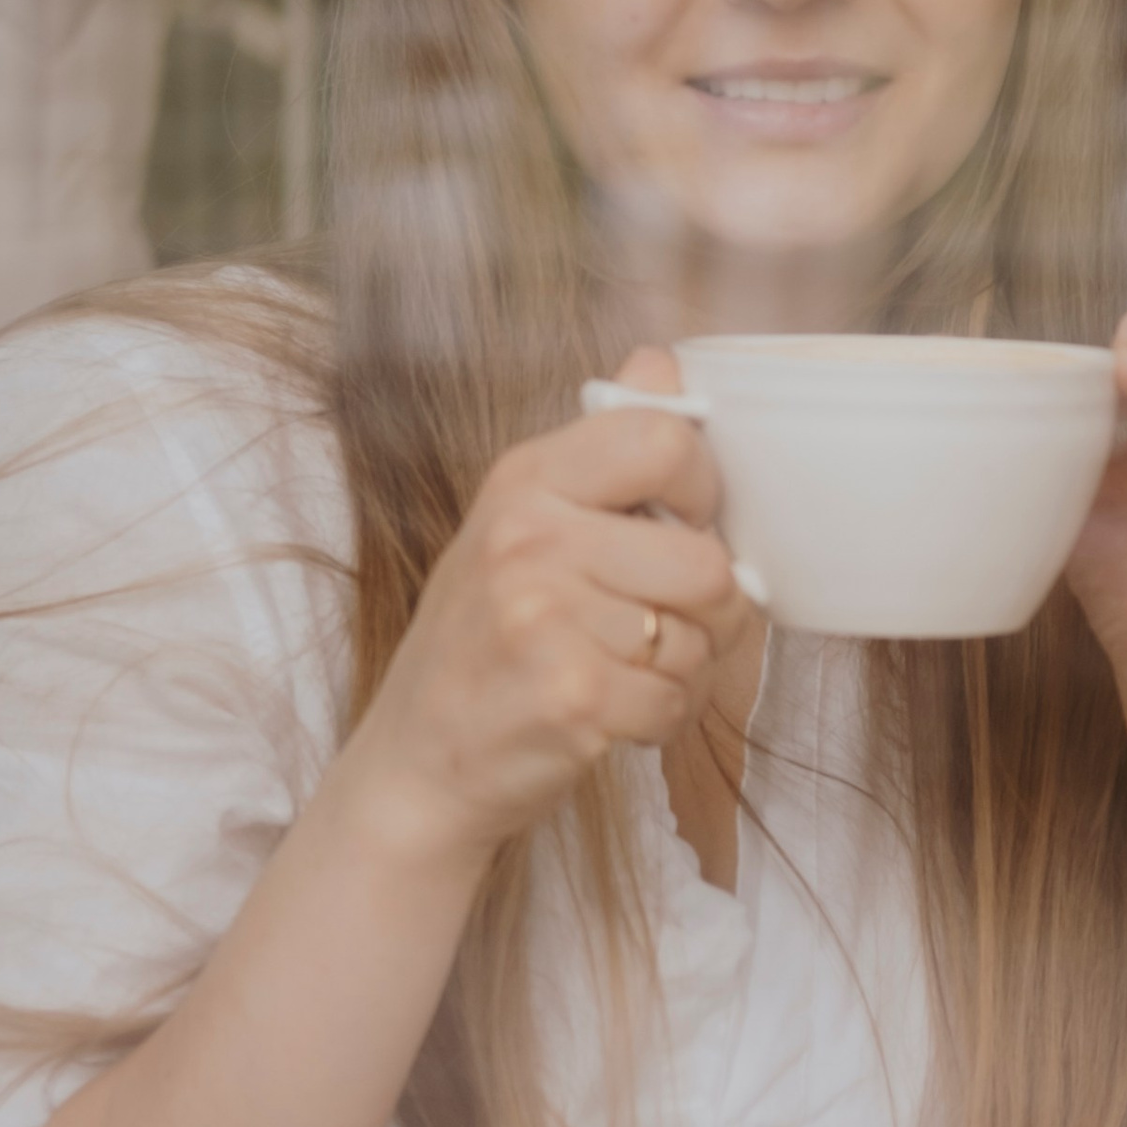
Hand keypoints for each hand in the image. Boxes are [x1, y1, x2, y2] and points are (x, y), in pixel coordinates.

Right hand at [333, 345, 756, 874]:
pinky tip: (611, 715)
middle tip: (663, 627)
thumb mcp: (524, 521)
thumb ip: (602, 447)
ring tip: (620, 672)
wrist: (416, 761)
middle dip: (709, 612)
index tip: (686, 525)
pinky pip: (676, 702)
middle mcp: (528, 537)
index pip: (664, 439)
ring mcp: (543, 618)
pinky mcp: (570, 697)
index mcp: (526, 478)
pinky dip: (660, 720)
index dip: (705, 491)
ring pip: (700, 640)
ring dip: (681, 671)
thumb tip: (662, 364)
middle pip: (706, 562)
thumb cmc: (485, 640)